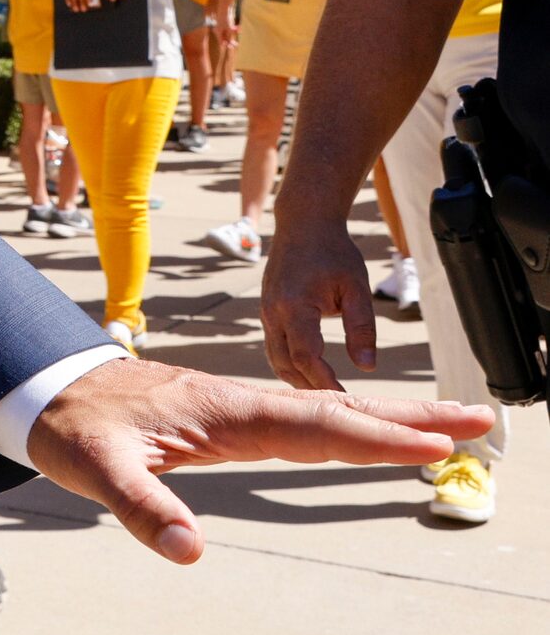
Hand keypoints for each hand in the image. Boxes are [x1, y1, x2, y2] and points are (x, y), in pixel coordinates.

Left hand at [25, 356, 490, 563]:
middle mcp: (242, 401)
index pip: (313, 424)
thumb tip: (187, 550)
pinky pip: (307, 418)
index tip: (431, 444)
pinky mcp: (234, 415)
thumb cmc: (75, 426)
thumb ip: (139, 506)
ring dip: (391, 416)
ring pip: (329, 410)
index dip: (373, 435)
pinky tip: (375, 433)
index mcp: (223, 410)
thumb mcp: (97, 468)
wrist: (49, 389)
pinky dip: (352, 423)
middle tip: (480, 418)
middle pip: (340, 408)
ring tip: (452, 422)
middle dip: (410, 414)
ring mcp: (242, 406)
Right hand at [261, 215, 379, 384]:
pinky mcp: (267, 312)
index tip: (348, 400)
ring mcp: (266, 312)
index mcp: (294, 305)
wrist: (303, 224)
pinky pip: (275, 347)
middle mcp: (273, 312)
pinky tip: (312, 376)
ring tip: (326, 399)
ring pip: (275, 359)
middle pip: (285, 364)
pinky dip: (291, 366)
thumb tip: (367, 367)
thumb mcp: (357, 287)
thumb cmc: (334, 252)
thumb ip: (362, 327)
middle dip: (311, 389)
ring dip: (298, 381)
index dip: (325, 382)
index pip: (306, 356)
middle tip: (340, 411)